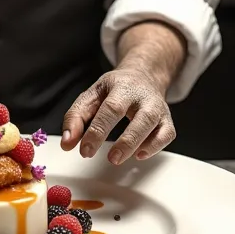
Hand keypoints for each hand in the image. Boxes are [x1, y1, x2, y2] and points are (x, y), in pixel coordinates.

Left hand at [61, 69, 175, 164]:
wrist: (143, 75)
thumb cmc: (114, 89)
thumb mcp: (92, 96)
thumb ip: (76, 118)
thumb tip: (67, 143)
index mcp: (121, 86)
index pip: (111, 109)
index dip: (98, 132)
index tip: (85, 151)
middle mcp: (143, 96)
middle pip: (139, 118)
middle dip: (125, 141)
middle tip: (109, 158)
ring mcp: (158, 108)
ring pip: (154, 126)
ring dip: (137, 145)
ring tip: (117, 158)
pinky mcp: (167, 120)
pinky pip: (166, 134)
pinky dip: (155, 147)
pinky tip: (139, 154)